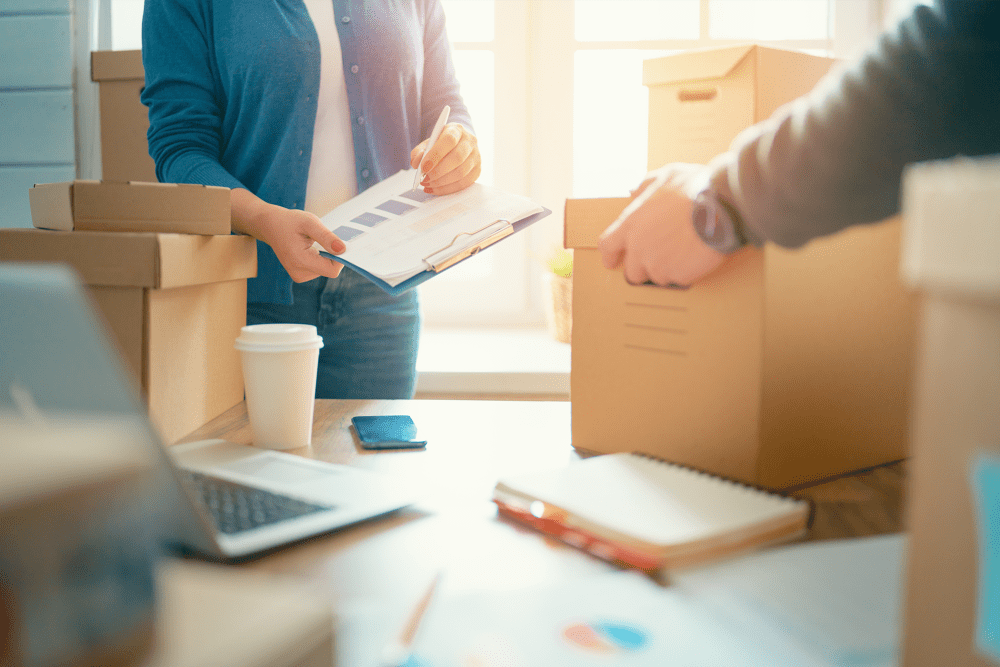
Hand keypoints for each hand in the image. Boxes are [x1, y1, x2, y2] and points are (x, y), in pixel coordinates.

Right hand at [230, 189, 345, 282]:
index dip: (340, 258)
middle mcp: (299, 273)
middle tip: (324, 238)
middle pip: (330, 270)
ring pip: (325, 269)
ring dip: (325, 255)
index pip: (331, 270)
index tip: (338, 242)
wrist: (269, 225)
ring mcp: (299, 276)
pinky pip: (319, 268)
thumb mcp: (309, 222)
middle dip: (332, 254)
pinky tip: (311, 247)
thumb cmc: (289, 221)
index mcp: (300, 261)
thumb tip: (343, 249)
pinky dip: (320, 258)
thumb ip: (326, 237)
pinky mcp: (300, 275)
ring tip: (313, 241)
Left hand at [410, 122, 480, 194]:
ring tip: (428, 183)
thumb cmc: (441, 144)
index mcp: (456, 130)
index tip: (423, 167)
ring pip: (461, 173)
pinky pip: (463, 184)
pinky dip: (447, 189)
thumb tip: (417, 163)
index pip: (449, 140)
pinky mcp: (477, 171)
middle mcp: (469, 142)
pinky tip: (435, 188)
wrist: (458, 144)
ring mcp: (476, 157)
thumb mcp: (428, 143)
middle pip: (457, 158)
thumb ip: (419, 152)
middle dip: (438, 172)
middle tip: (425, 178)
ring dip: (442, 182)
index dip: (436, 154)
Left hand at [598, 164, 725, 287]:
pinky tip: (695, 256)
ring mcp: (658, 264)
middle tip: (660, 257)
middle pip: (632, 272)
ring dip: (667, 269)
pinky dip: (685, 272)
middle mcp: (639, 248)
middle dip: (643, 268)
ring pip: (657, 277)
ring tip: (683, 252)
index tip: (612, 261)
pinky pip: (678, 280)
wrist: (722, 206)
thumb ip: (645, 186)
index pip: (607, 246)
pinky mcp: (678, 276)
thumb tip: (633, 192)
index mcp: (632, 224)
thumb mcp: (666, 176)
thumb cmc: (695, 188)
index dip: (610, 255)